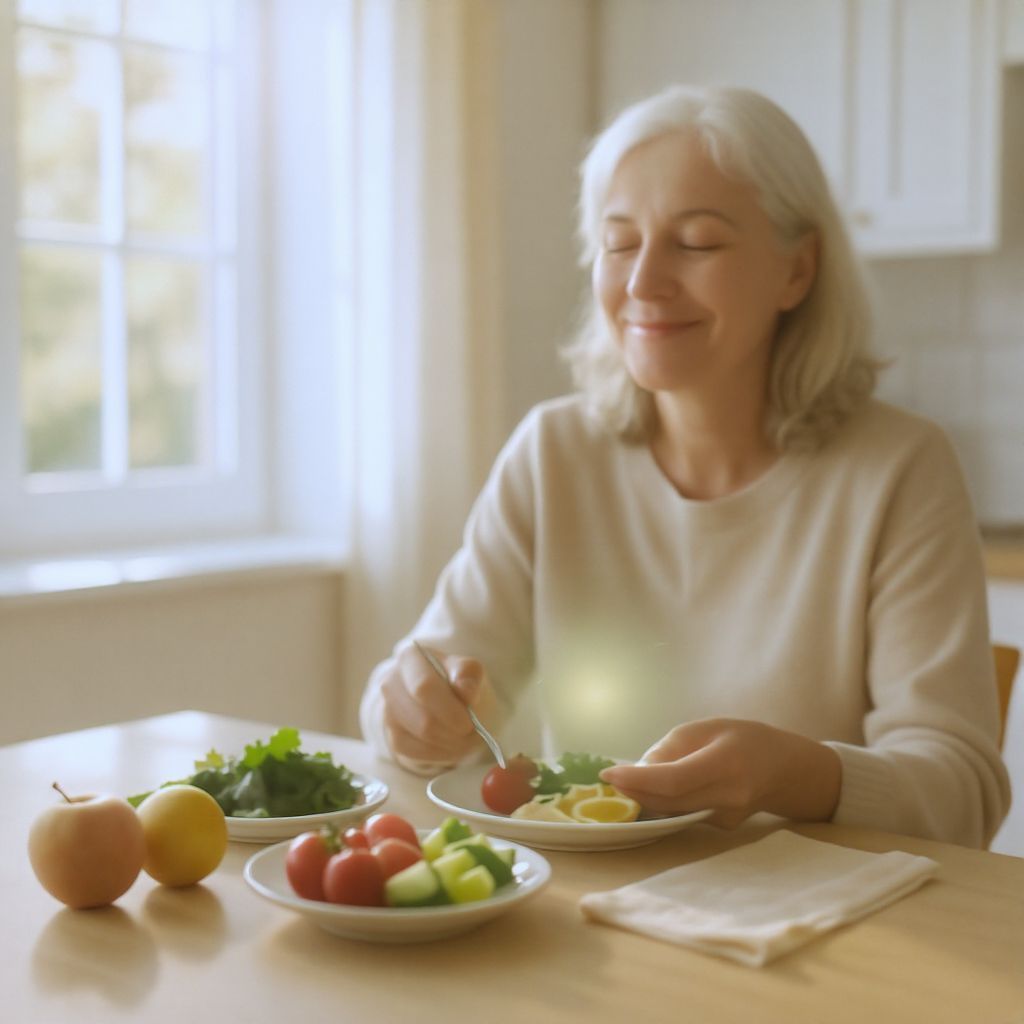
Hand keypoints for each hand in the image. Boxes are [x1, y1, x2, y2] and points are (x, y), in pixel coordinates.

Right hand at [380, 643, 498, 769]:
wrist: (447, 700)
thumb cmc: (457, 681)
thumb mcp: (469, 670)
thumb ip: (469, 675)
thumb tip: (465, 691)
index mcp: (410, 658)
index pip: (424, 687)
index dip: (449, 709)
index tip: (469, 721)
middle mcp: (391, 682)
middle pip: (423, 718)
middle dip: (454, 730)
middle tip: (472, 731)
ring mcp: (389, 711)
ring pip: (421, 737)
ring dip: (451, 743)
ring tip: (466, 736)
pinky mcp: (392, 735)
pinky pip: (418, 752)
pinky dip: (441, 752)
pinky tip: (451, 742)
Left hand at [600, 718, 841, 828]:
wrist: (786, 770)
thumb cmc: (743, 739)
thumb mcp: (707, 728)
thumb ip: (673, 748)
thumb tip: (639, 771)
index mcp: (726, 764)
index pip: (674, 780)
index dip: (637, 780)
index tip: (608, 774)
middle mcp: (728, 797)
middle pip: (668, 802)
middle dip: (632, 792)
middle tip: (608, 779)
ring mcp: (725, 818)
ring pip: (672, 811)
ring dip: (644, 798)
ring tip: (626, 782)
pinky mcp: (720, 827)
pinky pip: (683, 813)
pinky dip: (664, 802)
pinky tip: (656, 789)